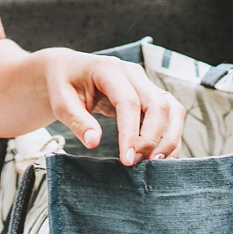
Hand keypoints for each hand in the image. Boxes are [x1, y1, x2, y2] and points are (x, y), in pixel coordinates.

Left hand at [43, 50, 185, 165]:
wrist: (68, 71)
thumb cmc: (63, 85)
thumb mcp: (61, 103)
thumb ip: (77, 122)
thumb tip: (94, 143)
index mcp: (108, 69)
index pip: (129, 101)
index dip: (131, 133)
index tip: (127, 160)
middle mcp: (133, 73)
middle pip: (157, 105)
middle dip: (152, 138)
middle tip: (138, 164)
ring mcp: (145, 82)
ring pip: (171, 109)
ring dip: (169, 138)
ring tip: (155, 164)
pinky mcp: (150, 95)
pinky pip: (170, 114)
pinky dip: (170, 136)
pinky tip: (160, 157)